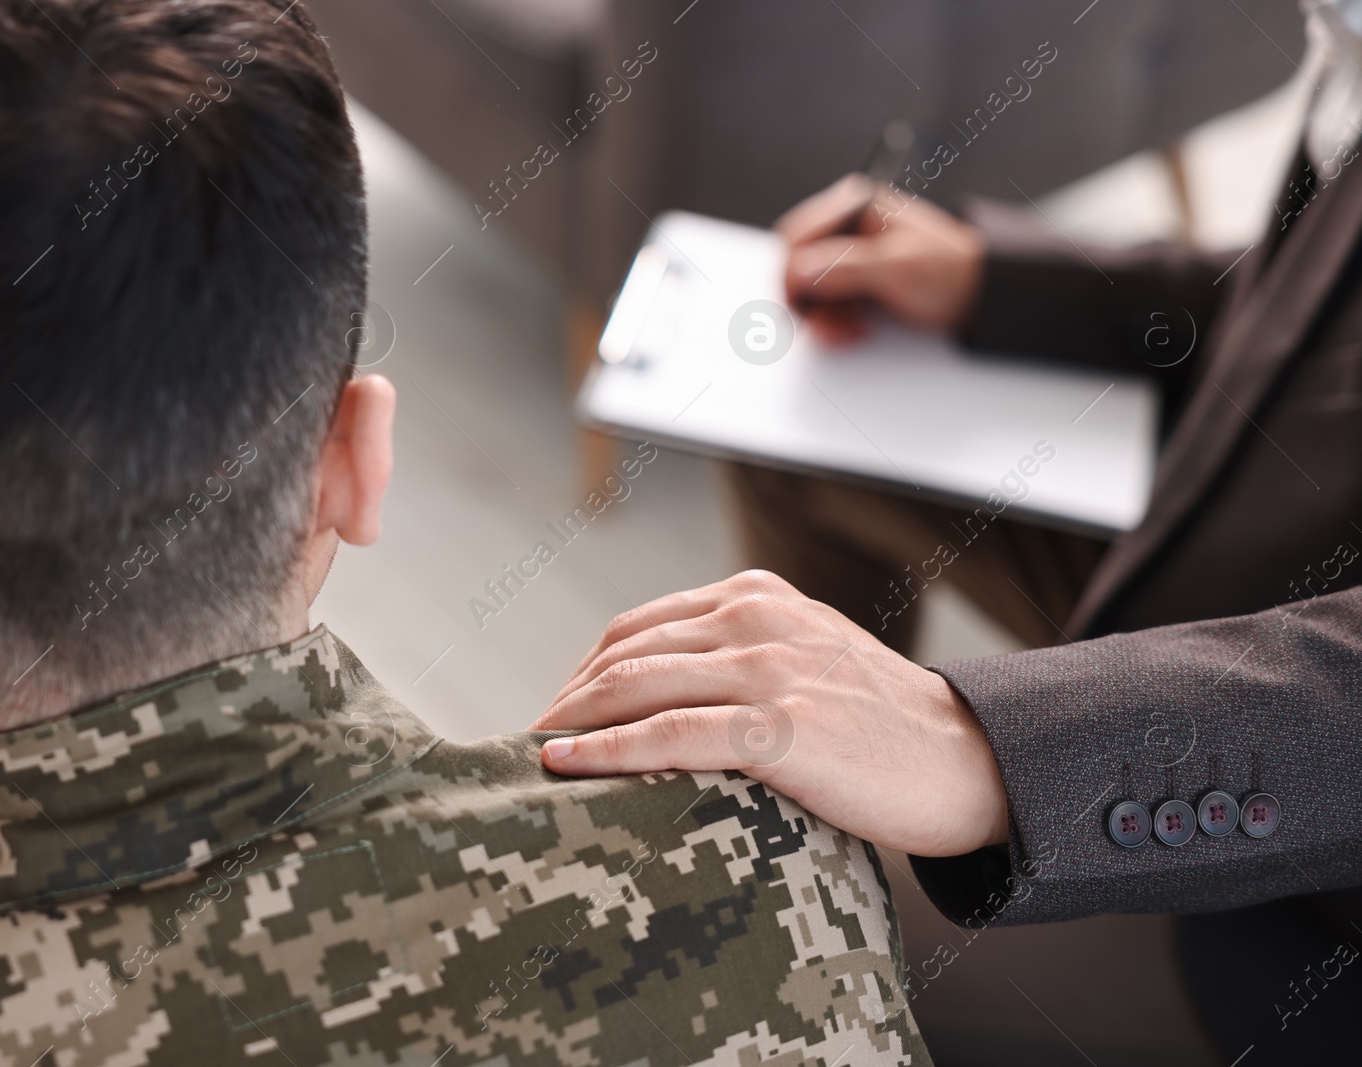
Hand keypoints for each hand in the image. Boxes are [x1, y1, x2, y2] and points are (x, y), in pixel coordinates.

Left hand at [529, 571, 1009, 856]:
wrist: (971, 760)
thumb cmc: (883, 725)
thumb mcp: (806, 660)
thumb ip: (741, 659)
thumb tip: (662, 697)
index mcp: (756, 597)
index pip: (637, 628)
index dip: (583, 675)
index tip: (553, 717)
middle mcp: (754, 619)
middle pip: (624, 653)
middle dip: (566, 701)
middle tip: (527, 745)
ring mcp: (767, 670)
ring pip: (636, 686)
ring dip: (570, 723)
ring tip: (532, 757)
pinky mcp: (780, 728)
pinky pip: (669, 736)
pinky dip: (605, 752)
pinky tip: (565, 766)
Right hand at [778, 173, 985, 344]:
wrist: (980, 296)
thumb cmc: (949, 272)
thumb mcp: (898, 268)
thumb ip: (844, 266)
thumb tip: (797, 271)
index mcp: (855, 206)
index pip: (795, 236)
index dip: (790, 275)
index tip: (799, 308)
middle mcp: (847, 226)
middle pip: (796, 266)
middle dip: (811, 303)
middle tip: (830, 327)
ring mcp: (849, 255)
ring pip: (808, 292)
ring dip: (825, 320)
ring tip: (852, 332)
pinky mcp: (853, 280)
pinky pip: (825, 305)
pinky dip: (835, 323)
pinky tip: (857, 330)